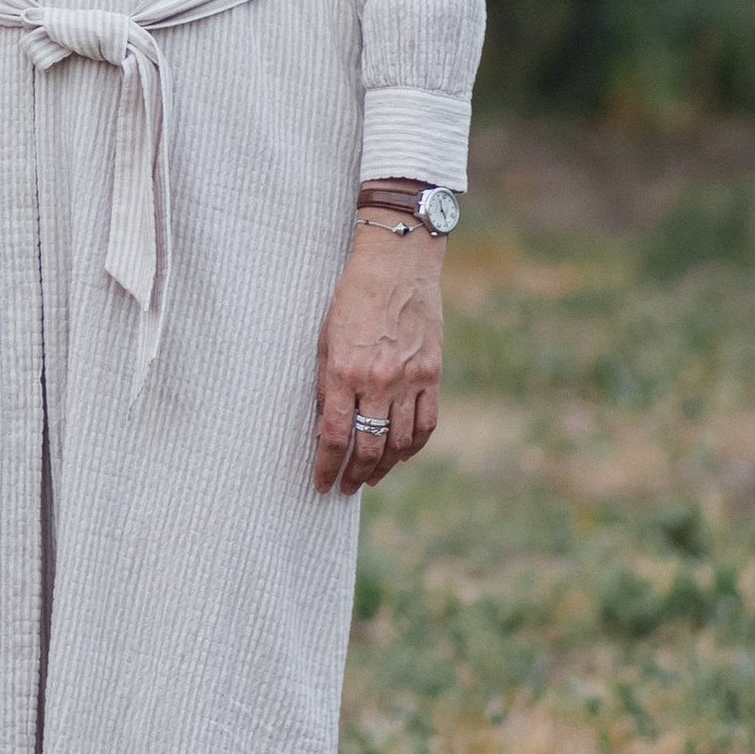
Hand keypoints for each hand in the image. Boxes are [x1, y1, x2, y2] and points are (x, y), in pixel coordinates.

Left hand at [313, 221, 443, 491]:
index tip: (321, 484)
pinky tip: (401, 455)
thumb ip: (327, 385)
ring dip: (383, 466)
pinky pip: (426, 424)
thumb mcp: (325, 339)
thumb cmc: (351, 299)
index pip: (335, 436)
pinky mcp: (432, 373)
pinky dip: (413, 446)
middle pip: (368, 447)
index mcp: (344, 371)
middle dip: (354, 474)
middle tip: (346, 487)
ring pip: (399, 442)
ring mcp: (409, 379)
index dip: (327, 467)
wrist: (396, 266)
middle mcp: (378, 381)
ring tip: (370, 477)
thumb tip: (325, 428)